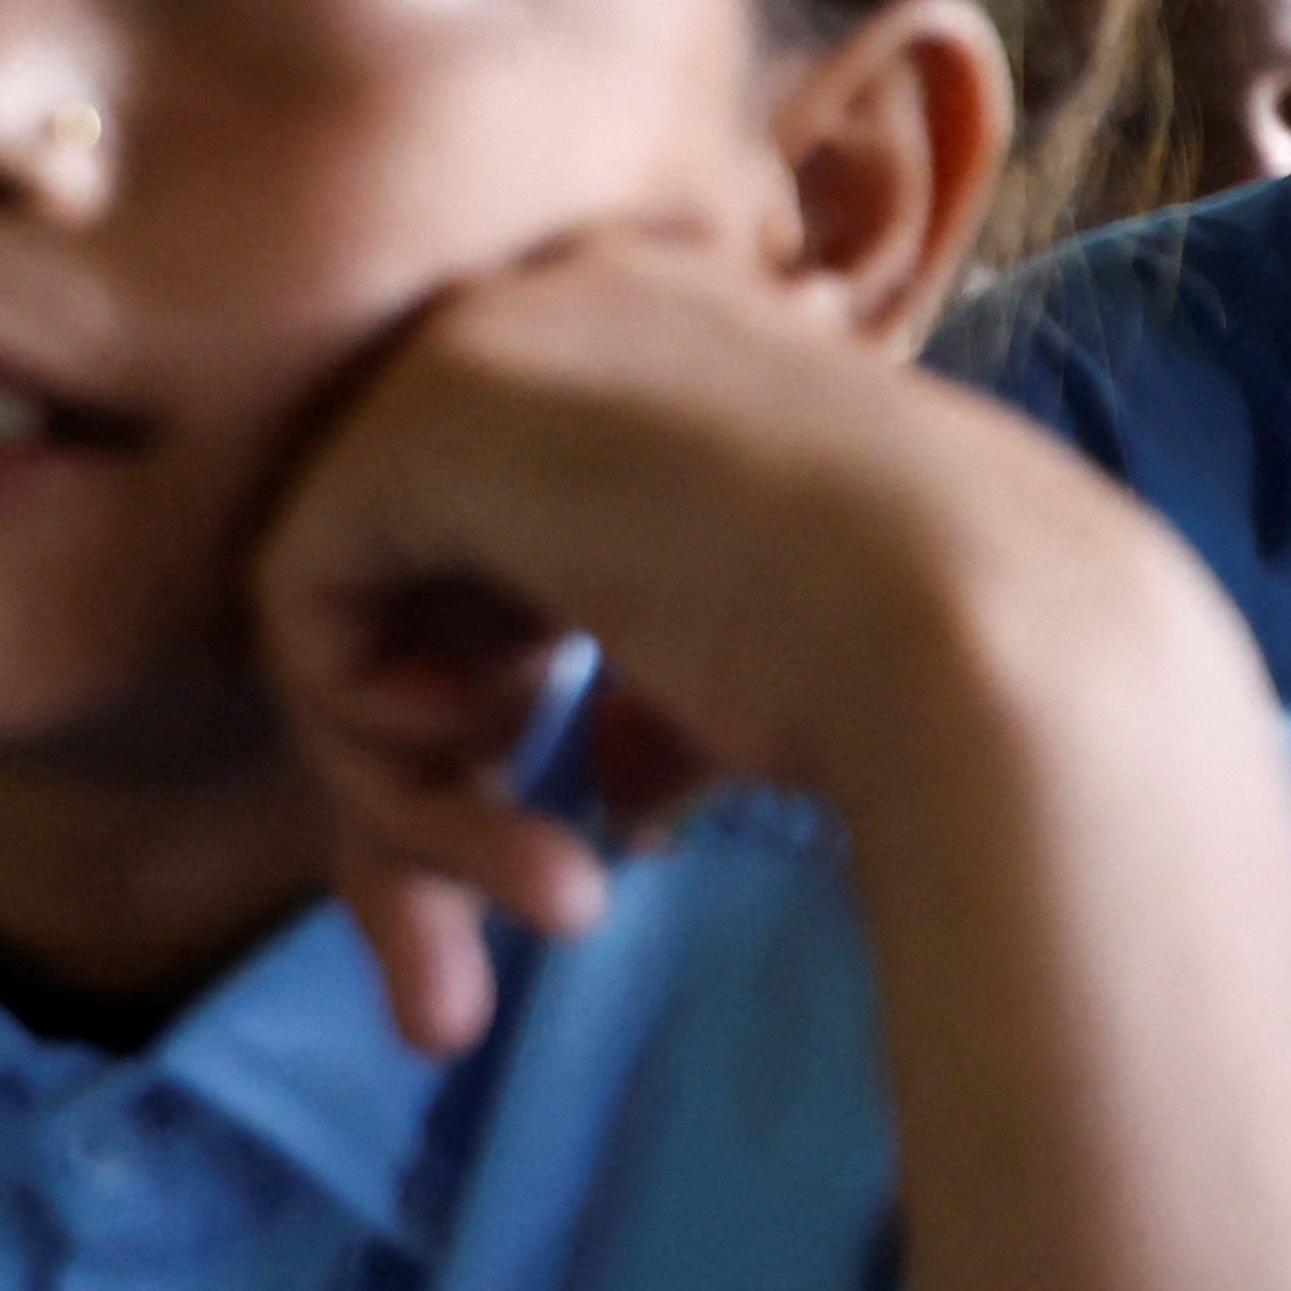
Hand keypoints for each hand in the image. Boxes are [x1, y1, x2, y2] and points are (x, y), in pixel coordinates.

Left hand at [250, 228, 1136, 1056]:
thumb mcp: (749, 678)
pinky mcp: (414, 417)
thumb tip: (607, 794)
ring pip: (341, 609)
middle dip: (410, 790)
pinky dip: (367, 729)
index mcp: (651, 350)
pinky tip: (505, 754)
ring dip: (407, 790)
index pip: (486, 548)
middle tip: (462, 978)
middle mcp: (553, 312)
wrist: (993, 648)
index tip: (567, 870)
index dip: (485, 725)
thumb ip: (650, 706)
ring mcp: (478, 346)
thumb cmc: (921, 680)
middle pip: (395, 581)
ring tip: (549, 888)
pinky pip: (297, 603)